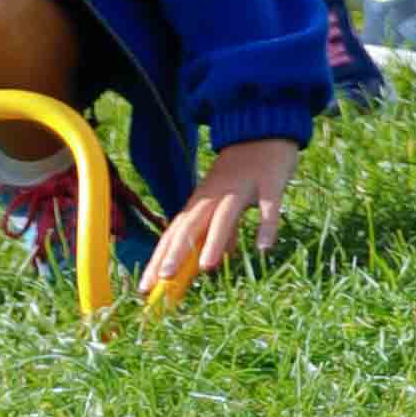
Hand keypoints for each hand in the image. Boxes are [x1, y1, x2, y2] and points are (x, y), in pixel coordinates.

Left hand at [141, 142, 299, 304]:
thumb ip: (218, 231)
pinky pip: (268, 207)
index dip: (158, 260)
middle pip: (190, 226)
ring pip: (225, 216)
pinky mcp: (270, 182)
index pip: (173, 234)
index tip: (145, 288)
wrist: (265, 127)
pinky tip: (263, 248)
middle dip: (175, 253)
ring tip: (206, 267)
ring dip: (215, 241)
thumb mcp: (225, 201)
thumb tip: (215, 259)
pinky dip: (266, 226)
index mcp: (200, 201)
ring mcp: (242, 187)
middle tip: (162, 281)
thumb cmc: (241, 171)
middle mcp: (215, 195)